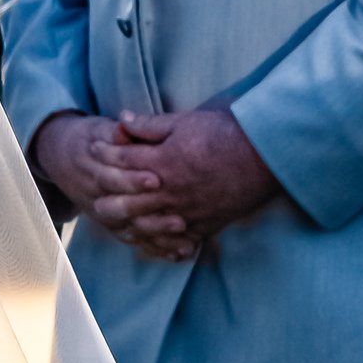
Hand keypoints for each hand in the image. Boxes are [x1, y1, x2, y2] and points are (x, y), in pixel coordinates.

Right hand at [28, 113, 201, 260]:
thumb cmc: (90, 139)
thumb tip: (124, 125)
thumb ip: (116, 132)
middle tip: (177, 217)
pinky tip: (179, 251)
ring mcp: (103, 214)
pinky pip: (133, 240)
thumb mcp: (98, 129)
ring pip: (126, 229)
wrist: (62, 157)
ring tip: (183, 231)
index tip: (157, 179)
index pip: (111, 178)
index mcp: (91, 169)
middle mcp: (95, 195)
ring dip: (155, 234)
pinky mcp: (113, 225)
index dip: (133, 180)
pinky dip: (155, 248)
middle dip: (148, 213)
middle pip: (118, 209)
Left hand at [107, 103, 277, 243]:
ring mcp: (187, 211)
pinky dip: (160, 242)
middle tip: (94, 198)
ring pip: (147, 224)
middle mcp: (171, 190)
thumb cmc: (227, 133)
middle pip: (127, 199)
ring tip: (117, 222)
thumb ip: (151, 125)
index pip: (122, 159)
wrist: (267, 156)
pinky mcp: (205, 225)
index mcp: (163, 161)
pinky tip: (151, 242)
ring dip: (129, 223)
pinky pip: (176, 240)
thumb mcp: (186, 121)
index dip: (105, 152)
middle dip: (108, 196)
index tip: (95, 148)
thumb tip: (121, 120)